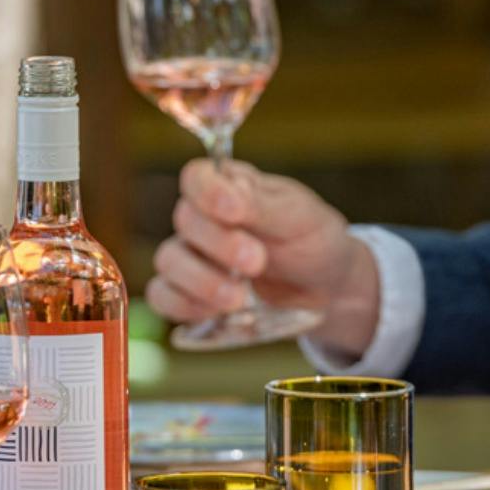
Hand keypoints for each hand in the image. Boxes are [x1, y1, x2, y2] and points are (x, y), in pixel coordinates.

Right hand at [144, 159, 379, 353]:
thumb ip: (260, 205)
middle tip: (257, 261)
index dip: (207, 193)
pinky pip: (164, 297)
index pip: (197, 177)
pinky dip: (184, 306)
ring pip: (169, 261)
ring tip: (238, 299)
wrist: (326, 288)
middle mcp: (204, 218)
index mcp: (230, 186)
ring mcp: (193, 256)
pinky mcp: (190, 294)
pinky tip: (216, 312)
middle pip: (184, 221)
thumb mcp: (298, 216)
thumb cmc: (312, 240)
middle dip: (219, 245)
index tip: (235, 213)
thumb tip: (229, 194)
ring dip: (201, 281)